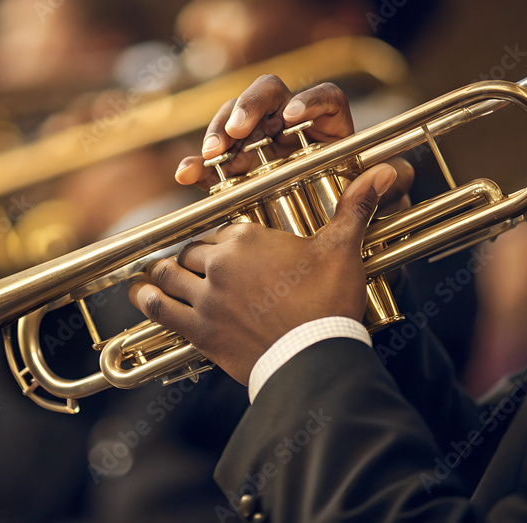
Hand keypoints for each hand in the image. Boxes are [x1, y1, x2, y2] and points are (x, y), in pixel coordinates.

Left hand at [129, 163, 399, 385]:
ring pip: (167, 276)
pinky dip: (148, 301)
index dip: (220, 240)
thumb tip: (384, 169)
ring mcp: (205, 298)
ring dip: (161, 275)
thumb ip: (354, 207)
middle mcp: (219, 263)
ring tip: (154, 274)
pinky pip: (161, 309)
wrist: (315, 357)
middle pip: (190, 252)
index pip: (218, 230)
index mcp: (247, 237)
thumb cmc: (330, 303)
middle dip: (191, 257)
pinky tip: (141, 296)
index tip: (224, 248)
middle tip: (193, 265)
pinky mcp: (199, 330)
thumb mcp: (341, 250)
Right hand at [173, 75, 413, 212]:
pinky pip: (212, 162)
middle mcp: (294, 129)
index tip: (293, 118)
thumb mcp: (379, 209)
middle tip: (238, 130)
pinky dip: (197, 166)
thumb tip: (393, 173)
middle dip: (250, 106)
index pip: (325, 98)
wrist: (327, 258)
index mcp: (332, 129)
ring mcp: (261, 147)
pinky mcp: (234, 172)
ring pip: (235, 120)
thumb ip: (389, 189)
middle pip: (269, 95)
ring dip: (219, 131)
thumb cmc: (358, 224)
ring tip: (212, 155)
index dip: (310, 100)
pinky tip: (186, 175)